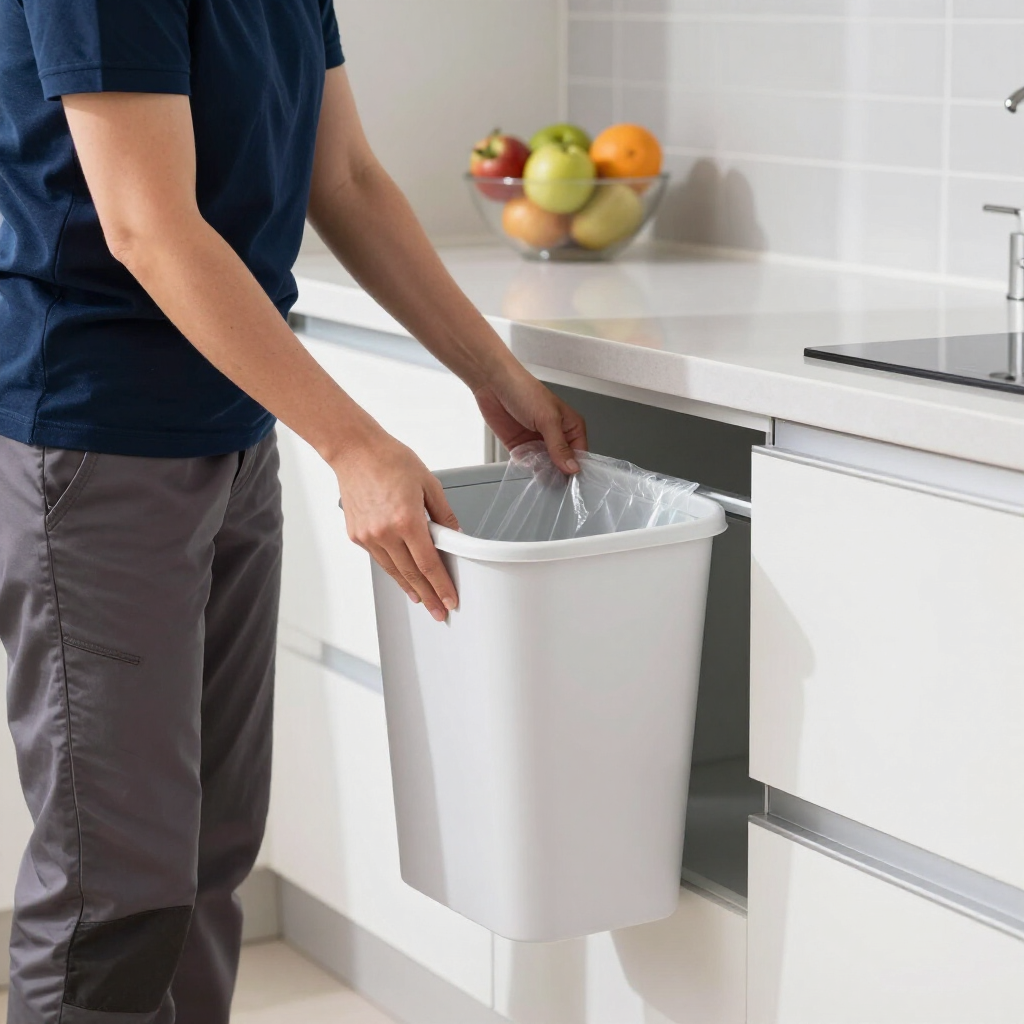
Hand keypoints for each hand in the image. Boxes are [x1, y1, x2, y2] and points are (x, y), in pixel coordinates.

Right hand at [334, 431, 459, 621]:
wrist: (354, 451)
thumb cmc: (390, 460)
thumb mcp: (429, 483)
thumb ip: (444, 513)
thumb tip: (454, 534)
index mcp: (407, 520)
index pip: (429, 564)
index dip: (441, 586)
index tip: (450, 600)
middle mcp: (385, 533)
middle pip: (412, 574)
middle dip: (429, 596)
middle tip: (439, 611)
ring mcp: (368, 536)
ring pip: (394, 571)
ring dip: (410, 588)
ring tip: (423, 600)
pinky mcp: (356, 535)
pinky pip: (380, 559)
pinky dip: (393, 570)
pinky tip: (403, 577)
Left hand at [474, 368, 587, 472]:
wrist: (493, 384)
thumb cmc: (524, 390)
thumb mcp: (548, 419)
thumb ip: (559, 446)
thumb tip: (572, 467)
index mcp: (570, 426)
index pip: (580, 454)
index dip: (576, 468)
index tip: (572, 482)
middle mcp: (556, 435)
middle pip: (563, 463)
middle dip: (559, 473)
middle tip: (556, 484)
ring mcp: (538, 442)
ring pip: (546, 466)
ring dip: (543, 473)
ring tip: (542, 478)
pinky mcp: (521, 446)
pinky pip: (528, 464)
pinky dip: (528, 469)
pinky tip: (528, 471)